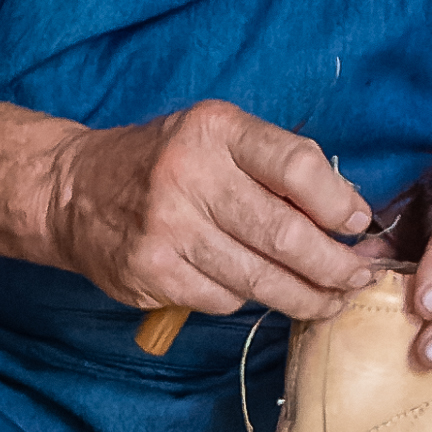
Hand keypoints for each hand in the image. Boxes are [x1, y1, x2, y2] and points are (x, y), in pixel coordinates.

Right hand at [53, 99, 378, 321]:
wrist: (73, 190)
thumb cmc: (165, 161)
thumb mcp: (217, 138)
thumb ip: (276, 165)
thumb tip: (348, 215)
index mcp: (215, 131)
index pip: (296, 167)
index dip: (338, 203)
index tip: (357, 224)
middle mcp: (189, 176)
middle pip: (285, 235)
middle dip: (334, 267)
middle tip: (358, 280)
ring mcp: (167, 229)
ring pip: (259, 280)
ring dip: (306, 298)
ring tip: (330, 300)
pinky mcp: (152, 273)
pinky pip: (224, 300)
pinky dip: (248, 300)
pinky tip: (256, 291)